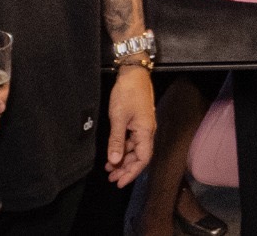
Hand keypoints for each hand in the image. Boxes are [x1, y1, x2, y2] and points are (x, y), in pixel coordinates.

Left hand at [105, 65, 154, 186]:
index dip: (131, 173)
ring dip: (123, 159)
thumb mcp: (118, 117)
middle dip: (126, 169)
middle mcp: (147, 131)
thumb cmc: (127, 93)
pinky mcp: (138, 121)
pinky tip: (113, 152)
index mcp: (146, 132)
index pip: (142, 159)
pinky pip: (131, 140)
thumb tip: (114, 161)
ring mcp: (143, 126)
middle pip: (139, 156)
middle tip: (111, 178)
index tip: (119, 182)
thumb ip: (116, 140)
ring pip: (134, 149)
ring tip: (109, 168)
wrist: (134, 73)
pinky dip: (122, 148)